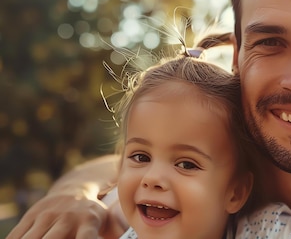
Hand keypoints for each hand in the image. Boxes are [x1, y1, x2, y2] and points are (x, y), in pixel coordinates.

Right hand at [7, 185, 125, 238]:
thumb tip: (138, 237)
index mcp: (88, 221)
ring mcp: (47, 216)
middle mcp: (66, 218)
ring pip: (32, 238)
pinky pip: (18, 234)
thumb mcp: (107, 220)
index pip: (86, 238)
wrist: (73, 190)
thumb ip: (117, 231)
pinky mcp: (31, 216)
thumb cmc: (93, 214)